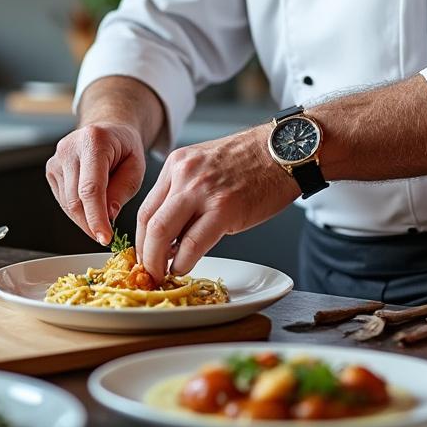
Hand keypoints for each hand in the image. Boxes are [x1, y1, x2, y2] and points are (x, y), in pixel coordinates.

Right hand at [46, 122, 147, 245]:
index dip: (96, 218)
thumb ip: (122, 190)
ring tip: (102, 218)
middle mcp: (69, 148)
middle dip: (91, 224)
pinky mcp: (51, 169)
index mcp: (94, 141)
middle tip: (106, 236)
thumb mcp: (136, 167)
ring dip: (85, 219)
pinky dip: (78, 211)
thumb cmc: (124, 148)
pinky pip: (63, 201)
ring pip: (67, 204)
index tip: (105, 238)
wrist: (108, 130)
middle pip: (75, 199)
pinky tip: (91, 207)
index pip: (90, 188)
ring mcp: (56, 158)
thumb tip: (107, 217)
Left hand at [136, 124, 300, 279]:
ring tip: (162, 274)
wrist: (286, 151)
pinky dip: (184, 262)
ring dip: (157, 261)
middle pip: (147, 222)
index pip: (146, 207)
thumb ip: (186, 193)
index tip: (145, 255)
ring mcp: (202, 191)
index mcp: (177, 164)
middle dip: (144, 254)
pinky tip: (184, 268)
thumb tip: (174, 236)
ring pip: (162, 233)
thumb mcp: (207, 165)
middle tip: (148, 272)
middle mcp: (184, 174)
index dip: (141, 239)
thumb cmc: (253, 161)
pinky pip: (193, 243)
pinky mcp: (224, 208)